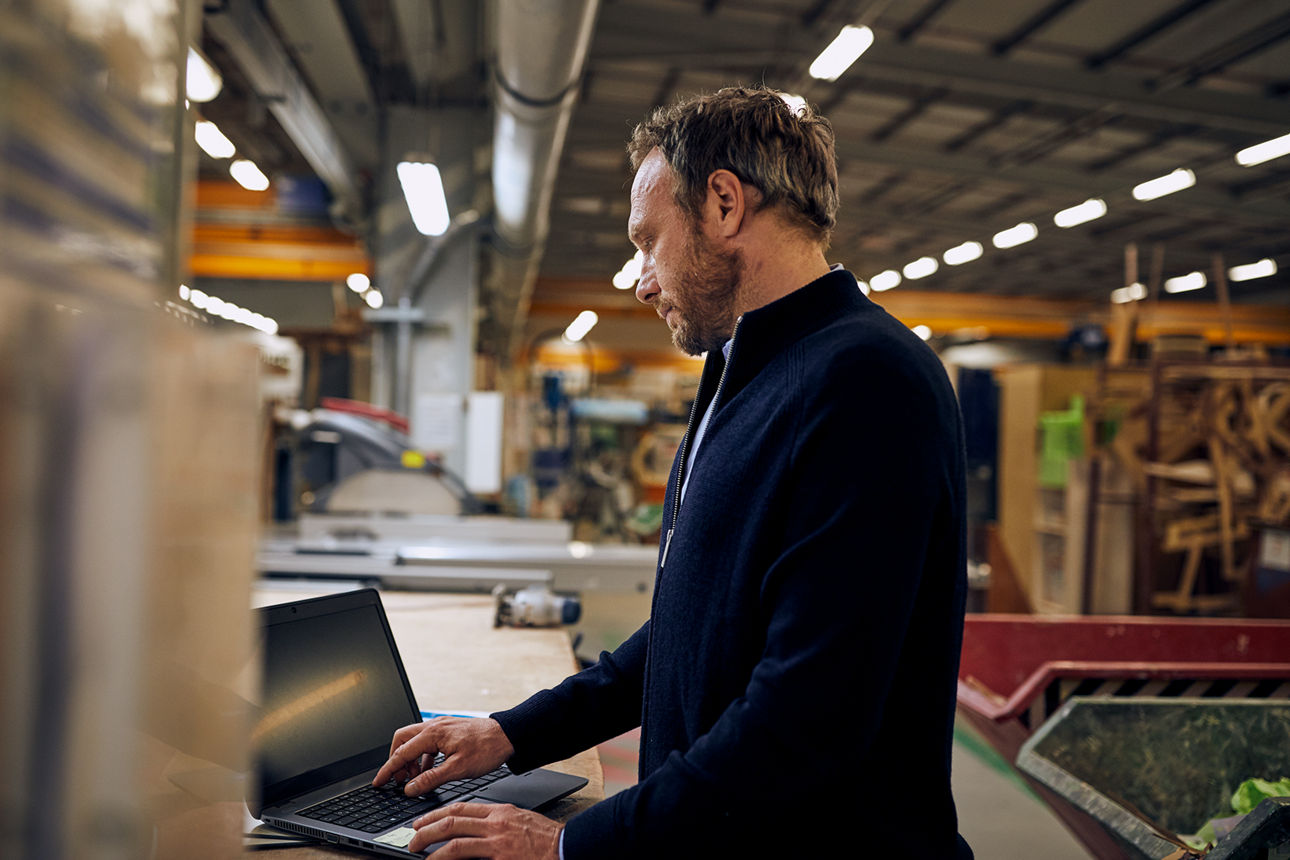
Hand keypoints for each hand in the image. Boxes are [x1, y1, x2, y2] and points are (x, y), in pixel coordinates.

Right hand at [371, 717, 514, 795]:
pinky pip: (427, 742)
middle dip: (396, 760)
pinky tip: (429, 770)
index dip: (388, 769)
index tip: (379, 782)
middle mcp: (435, 726)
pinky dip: (423, 756)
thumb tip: (410, 788)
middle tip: (397, 778)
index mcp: (433, 733)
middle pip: (403, 740)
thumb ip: (431, 779)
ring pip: (415, 741)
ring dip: (411, 759)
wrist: (508, 736)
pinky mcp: (449, 730)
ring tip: (414, 778)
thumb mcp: (458, 769)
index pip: (402, 752)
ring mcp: (442, 726)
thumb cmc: (487, 748)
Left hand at [408, 802, 560, 857]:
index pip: (461, 807)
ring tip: (418, 851)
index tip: (423, 820)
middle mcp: (494, 822)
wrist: (564, 845)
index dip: (438, 813)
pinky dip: (447, 859)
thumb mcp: (519, 820)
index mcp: (499, 810)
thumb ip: (497, 821)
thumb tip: (475, 829)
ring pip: (454, 839)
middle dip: (427, 828)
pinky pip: (465, 856)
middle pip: (452, 820)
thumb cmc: (545, 837)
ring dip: (431, 846)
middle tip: (413, 837)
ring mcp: (496, 839)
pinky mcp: (499, 855)